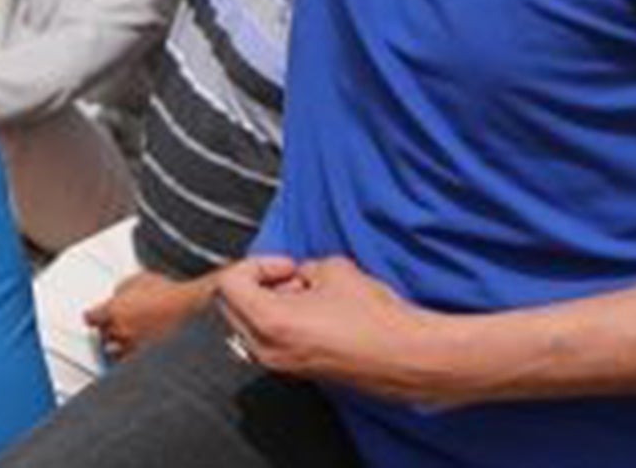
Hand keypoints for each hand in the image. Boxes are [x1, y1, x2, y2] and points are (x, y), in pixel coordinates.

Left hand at [86, 272, 207, 362]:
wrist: (189, 308)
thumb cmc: (167, 292)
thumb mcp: (139, 279)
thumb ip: (121, 289)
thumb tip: (117, 296)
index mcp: (114, 310)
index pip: (90, 318)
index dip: (93, 317)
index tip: (94, 317)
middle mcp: (120, 330)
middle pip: (102, 336)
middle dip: (106, 331)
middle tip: (114, 326)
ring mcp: (133, 346)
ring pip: (113, 353)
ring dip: (116, 347)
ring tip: (123, 342)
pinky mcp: (146, 357)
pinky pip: (129, 363)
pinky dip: (129, 360)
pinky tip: (133, 356)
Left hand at [217, 256, 452, 406]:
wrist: (406, 356)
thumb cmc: (373, 317)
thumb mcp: (332, 269)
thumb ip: (302, 268)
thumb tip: (299, 275)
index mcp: (269, 322)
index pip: (229, 283)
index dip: (257, 264)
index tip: (286, 265)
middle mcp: (267, 349)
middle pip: (230, 306)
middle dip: (254, 283)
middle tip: (287, 275)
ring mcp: (282, 365)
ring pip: (248, 325)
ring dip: (267, 303)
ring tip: (306, 295)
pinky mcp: (299, 372)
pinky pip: (270, 341)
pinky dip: (280, 322)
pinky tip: (315, 314)